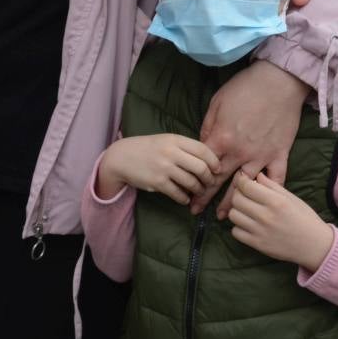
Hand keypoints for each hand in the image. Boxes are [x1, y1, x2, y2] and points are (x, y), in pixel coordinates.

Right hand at [98, 134, 221, 205]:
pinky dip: (184, 198)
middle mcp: (171, 152)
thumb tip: (207, 160)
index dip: (214, 161)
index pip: (203, 149)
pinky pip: (178, 194)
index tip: (217, 169)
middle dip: (209, 178)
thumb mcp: (165, 140)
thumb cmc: (147, 148)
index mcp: (175, 139)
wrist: (121, 157)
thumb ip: (184, 147)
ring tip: (198, 192)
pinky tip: (185, 199)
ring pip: (191, 182)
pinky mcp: (157, 182)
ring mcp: (164, 168)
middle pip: (201, 167)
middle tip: (209, 183)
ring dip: (198, 190)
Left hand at [196, 60, 309, 216]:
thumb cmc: (245, 88)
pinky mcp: (280, 154)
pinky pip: (276, 179)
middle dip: (206, 197)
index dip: (194, 183)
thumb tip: (202, 146)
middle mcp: (240, 152)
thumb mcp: (217, 103)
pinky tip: (262, 204)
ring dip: (233, 202)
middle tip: (196, 211)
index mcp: (222, 139)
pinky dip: (269, 192)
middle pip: (220, 181)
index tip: (187, 195)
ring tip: (225, 217)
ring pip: (245, 186)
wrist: (279, 81)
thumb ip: (207, 128)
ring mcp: (262, 156)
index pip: (203, 167)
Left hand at [228, 172, 334, 270]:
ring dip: (238, 210)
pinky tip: (249, 224)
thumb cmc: (305, 218)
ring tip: (247, 210)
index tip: (244, 182)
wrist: (314, 245)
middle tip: (245, 196)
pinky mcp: (257, 245)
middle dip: (238, 194)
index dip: (242, 181)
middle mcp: (266, 216)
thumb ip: (272, 185)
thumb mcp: (291, 197)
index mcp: (275, 201)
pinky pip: (236, 232)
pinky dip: (239, 227)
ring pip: (233, 215)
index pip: (246, 186)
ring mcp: (260, 231)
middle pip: (236, 199)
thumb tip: (257, 175)